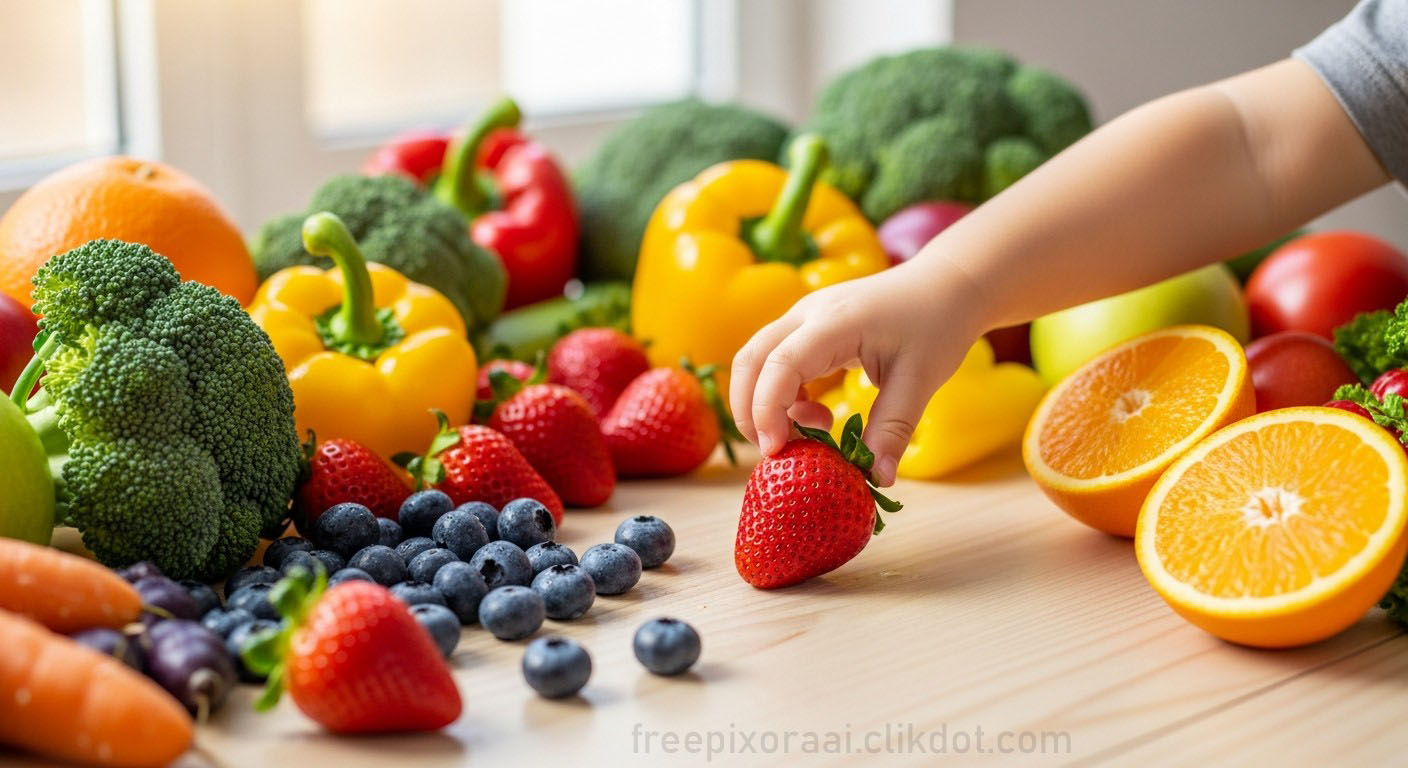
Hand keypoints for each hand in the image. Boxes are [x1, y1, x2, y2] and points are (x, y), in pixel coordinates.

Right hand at [730, 262, 982, 485]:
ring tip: (810, 433)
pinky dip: (782, 397)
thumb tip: (877, 479)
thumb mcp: (921, 379)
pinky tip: (816, 414)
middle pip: (750, 360)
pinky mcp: (807, 329)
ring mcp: (803, 318)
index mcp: (835, 322)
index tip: (776, 451)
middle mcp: (808, 314)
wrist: (946, 285)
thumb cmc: (937, 323)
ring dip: (765, 404)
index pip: (780, 364)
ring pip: (757, 361)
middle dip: (750, 411)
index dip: (768, 410)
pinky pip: (775, 363)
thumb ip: (892, 428)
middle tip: (776, 452)